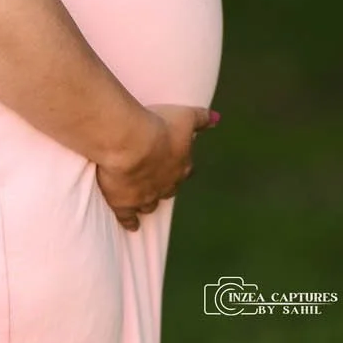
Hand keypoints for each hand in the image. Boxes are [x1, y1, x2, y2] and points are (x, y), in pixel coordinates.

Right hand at [96, 104, 218, 230]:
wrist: (131, 143)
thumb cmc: (158, 127)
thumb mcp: (185, 116)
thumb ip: (201, 118)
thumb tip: (217, 119)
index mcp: (182, 166)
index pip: (185, 170)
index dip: (180, 167)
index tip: (175, 164)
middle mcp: (167, 185)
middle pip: (169, 190)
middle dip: (165, 186)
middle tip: (157, 181)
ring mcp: (146, 197)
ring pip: (150, 205)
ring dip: (148, 203)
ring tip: (143, 203)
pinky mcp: (125, 204)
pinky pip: (129, 217)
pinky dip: (130, 221)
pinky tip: (132, 225)